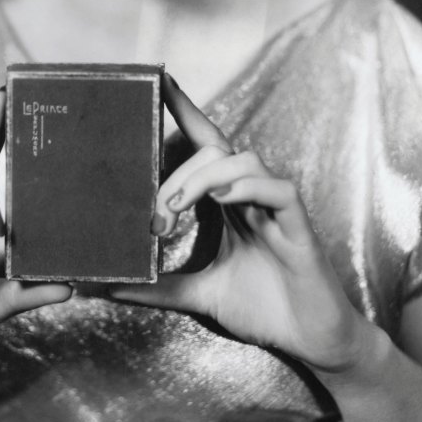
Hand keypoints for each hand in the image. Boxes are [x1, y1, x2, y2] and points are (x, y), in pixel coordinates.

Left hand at [110, 75, 366, 374]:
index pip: (204, 145)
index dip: (184, 111)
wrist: (312, 340)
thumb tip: (108, 287)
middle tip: (157, 211)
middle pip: (214, 150)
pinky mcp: (299, 226)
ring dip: (204, 176)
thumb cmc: (262, 307)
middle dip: (178, 170)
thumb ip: (158, 287)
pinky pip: (278, 189)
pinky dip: (248, 187)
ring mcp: (275, 208)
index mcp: (227, 203)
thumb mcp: (198, 295)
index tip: (157, 81)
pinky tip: (223, 199)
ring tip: (178, 204)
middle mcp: (249, 196)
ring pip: (243, 160)